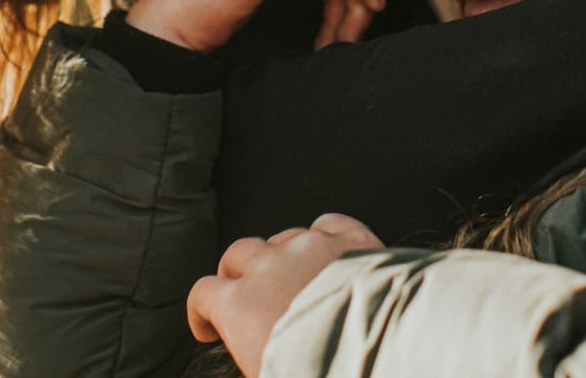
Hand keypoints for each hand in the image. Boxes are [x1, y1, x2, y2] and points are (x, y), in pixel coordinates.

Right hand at [187, 213, 384, 377]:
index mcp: (242, 306)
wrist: (383, 360)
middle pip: (238, 254)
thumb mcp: (267, 375)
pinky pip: (327, 223)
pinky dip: (324, 235)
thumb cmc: (324, 376)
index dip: (202, 310)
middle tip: (247, 293)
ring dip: (282, 257)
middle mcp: (270, 267)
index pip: (204, 293)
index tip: (209, 323)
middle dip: (237, 273)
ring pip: (281, 238)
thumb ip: (253, 352)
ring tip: (297, 282)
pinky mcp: (350, 239)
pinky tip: (327, 251)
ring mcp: (310, 247)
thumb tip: (258, 351)